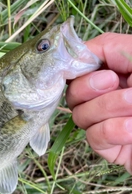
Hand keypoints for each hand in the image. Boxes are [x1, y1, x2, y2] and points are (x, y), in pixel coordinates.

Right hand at [66, 33, 131, 172]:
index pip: (82, 63)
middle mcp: (109, 93)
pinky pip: (94, 137)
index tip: (84, 67)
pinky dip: (112, 131)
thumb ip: (113, 48)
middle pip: (74, 91)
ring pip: (80, 114)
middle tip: (113, 83)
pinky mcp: (111, 145)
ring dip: (107, 109)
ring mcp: (107, 120)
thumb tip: (77, 52)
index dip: (76, 65)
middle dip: (89, 87)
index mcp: (119, 68)